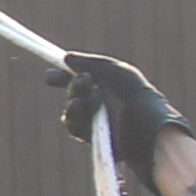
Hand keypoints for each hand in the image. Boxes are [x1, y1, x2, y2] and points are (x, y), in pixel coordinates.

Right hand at [54, 51, 181, 178]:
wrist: (144, 122)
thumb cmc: (134, 92)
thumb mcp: (112, 69)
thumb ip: (88, 62)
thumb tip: (66, 58)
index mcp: (107, 85)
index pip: (80, 77)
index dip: (64, 75)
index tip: (51, 74)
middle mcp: (101, 102)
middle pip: (73, 91)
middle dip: (73, 84)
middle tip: (84, 82)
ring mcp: (96, 119)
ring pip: (71, 108)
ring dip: (76, 98)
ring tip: (90, 95)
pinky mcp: (93, 137)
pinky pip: (73, 126)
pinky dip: (73, 115)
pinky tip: (79, 106)